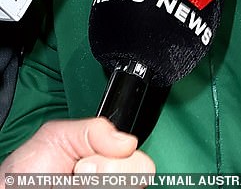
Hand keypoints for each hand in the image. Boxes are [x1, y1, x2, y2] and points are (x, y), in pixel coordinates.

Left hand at [0, 118, 154, 183]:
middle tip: (79, 173)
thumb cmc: (27, 172)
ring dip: (99, 183)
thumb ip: (94, 129)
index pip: (140, 156)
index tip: (90, 161)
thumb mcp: (56, 135)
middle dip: (109, 170)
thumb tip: (128, 142)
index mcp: (107, 158)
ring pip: (129, 187)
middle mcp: (112, 180)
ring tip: (71, 183)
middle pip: (142, 173)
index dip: (120, 155)